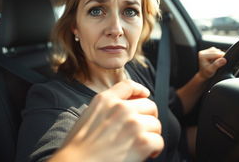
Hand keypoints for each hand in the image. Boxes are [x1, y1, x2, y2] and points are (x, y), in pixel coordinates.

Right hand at [49, 79, 163, 161]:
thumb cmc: (79, 145)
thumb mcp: (89, 114)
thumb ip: (107, 106)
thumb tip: (125, 107)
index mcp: (106, 99)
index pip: (129, 85)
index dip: (140, 90)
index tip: (145, 94)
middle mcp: (121, 108)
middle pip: (149, 105)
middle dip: (149, 117)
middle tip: (144, 128)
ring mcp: (133, 123)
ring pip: (156, 124)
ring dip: (152, 134)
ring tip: (143, 143)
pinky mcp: (142, 142)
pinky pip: (159, 140)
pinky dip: (155, 149)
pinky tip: (147, 154)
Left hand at [197, 47, 226, 80]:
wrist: (201, 74)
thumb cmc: (205, 73)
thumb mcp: (211, 70)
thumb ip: (217, 64)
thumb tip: (224, 59)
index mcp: (203, 56)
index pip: (216, 53)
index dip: (223, 56)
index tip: (226, 60)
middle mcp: (202, 52)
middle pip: (216, 51)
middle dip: (221, 55)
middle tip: (224, 62)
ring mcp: (204, 51)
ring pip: (216, 50)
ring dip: (219, 54)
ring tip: (219, 61)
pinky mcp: (206, 52)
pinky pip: (214, 50)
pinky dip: (217, 54)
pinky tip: (217, 59)